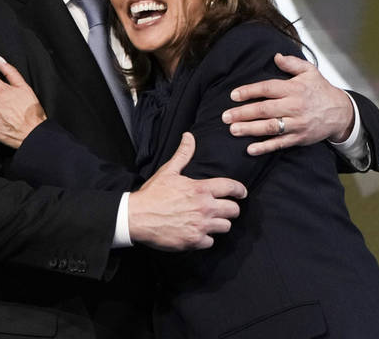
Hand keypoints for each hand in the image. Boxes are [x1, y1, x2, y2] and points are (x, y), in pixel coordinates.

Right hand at [128, 133, 246, 250]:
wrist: (136, 217)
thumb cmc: (153, 194)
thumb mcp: (168, 171)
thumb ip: (183, 154)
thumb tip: (189, 136)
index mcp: (200, 189)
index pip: (231, 188)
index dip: (240, 190)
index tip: (241, 192)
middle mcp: (204, 208)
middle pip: (234, 210)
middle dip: (231, 208)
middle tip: (224, 208)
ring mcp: (200, 226)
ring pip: (226, 227)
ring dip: (219, 223)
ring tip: (211, 220)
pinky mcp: (194, 242)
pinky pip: (211, 242)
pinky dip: (206, 238)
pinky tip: (198, 232)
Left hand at [221, 53, 353, 155]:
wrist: (341, 112)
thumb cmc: (321, 90)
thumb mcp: (310, 71)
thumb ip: (292, 63)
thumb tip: (276, 56)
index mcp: (294, 89)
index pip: (267, 88)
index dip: (249, 91)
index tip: (233, 95)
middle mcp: (294, 106)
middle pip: (265, 109)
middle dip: (243, 113)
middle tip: (225, 116)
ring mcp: (296, 124)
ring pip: (270, 127)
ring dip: (250, 129)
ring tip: (233, 130)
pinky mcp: (299, 138)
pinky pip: (280, 143)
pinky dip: (265, 147)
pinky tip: (250, 149)